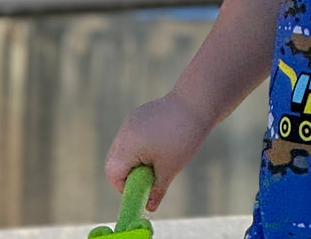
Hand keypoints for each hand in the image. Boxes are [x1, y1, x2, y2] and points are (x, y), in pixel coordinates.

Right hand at [105, 92, 211, 209]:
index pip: (113, 174)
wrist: (198, 101)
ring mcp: (132, 121)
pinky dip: (143, 147)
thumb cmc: (183, 136)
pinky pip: (134, 138)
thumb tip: (149, 208)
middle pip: (115, 161)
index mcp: (127, 145)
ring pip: (125, 149)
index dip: (126, 187)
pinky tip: (162, 144)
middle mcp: (125, 132)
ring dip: (137, 160)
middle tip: (152, 176)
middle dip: (131, 174)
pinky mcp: (140, 115)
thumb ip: (155, 190)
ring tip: (160, 158)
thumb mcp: (170, 169)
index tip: (145, 188)